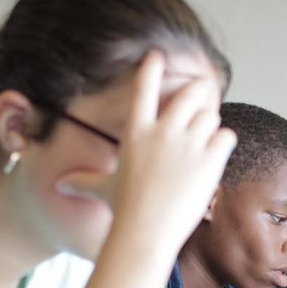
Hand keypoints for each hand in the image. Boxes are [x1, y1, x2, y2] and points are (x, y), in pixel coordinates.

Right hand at [62, 52, 235, 249]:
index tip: (158, 55)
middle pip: (189, 94)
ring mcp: (187, 144)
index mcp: (136, 132)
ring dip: (210, 124)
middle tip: (202, 93)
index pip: (143, 89)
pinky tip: (216, 154)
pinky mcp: (209, 159)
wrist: (146, 232)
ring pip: (210, 115)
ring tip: (205, 139)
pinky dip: (224, 143)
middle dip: (198, 92)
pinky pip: (226, 136)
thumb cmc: (123, 211)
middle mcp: (163, 132)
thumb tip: (60, 185)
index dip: (151, 69)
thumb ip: (84, 181)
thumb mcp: (102, 189)